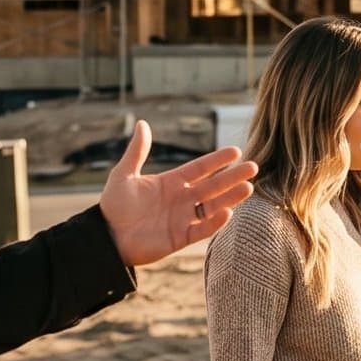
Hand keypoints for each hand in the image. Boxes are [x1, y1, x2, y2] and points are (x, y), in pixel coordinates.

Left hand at [99, 121, 257, 266]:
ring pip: (212, 206)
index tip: (236, 151)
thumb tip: (142, 123)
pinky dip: (214, 222)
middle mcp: (181, 199)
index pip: (199, 169)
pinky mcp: (180, 238)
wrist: (107, 237)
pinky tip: (227, 212)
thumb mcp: (124, 175)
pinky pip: (201, 229)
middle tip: (253, 167)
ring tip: (248, 187)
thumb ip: (137, 152)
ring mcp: (183, 218)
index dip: (217, 160)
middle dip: (232, 177)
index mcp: (170, 182)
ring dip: (230, 197)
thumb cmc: (113, 206)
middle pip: (212, 186)